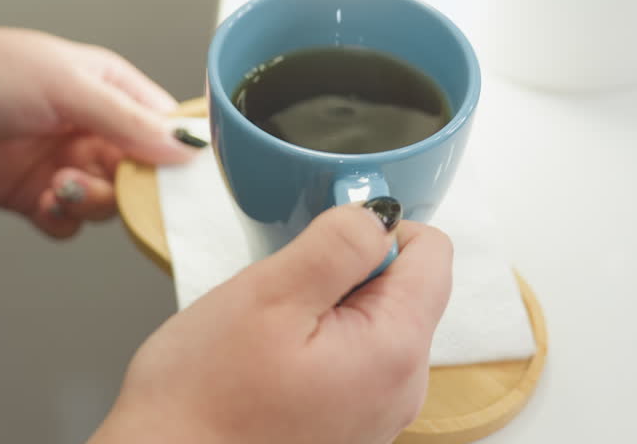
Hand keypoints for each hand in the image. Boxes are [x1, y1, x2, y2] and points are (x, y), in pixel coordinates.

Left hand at [0, 22, 196, 237]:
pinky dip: (63, 219)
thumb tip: (185, 148)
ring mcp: (64, 162)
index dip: (178, 155)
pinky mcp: (33, 194)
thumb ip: (127, 120)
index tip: (178, 178)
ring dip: (92, 202)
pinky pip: (69, 222)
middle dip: (131, 188)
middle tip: (107, 185)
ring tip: (60, 186)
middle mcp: (93, 127)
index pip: (167, 127)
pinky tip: (41, 202)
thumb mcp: (66, 85)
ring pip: (109, 203)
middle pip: (143, 174)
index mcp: (111, 88)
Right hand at [90, 205, 453, 443]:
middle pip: (404, 287)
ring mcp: (376, 411)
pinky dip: (315, 341)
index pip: (432, 252)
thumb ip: (338, 243)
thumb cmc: (205, 395)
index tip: (321, 244)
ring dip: (326, 306)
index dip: (375, 229)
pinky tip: (271, 360)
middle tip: (282, 294)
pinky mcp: (348, 423)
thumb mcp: (271, 293)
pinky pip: (350, 357)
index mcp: (396, 351)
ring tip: (271, 332)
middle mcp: (402, 388)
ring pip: (372, 320)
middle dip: (346, 270)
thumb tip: (379, 215)